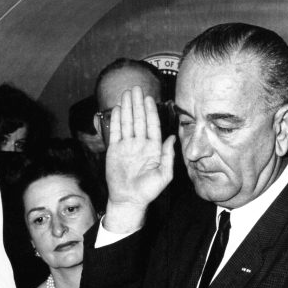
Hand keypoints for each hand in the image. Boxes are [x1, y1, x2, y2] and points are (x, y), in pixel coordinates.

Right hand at [103, 86, 175, 233]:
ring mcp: (127, 146)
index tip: (149, 98)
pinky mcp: (115, 149)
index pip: (152, 125)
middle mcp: (140, 144)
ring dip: (127, 107)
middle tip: (135, 88)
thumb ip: (168, 156)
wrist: (129, 199)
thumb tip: (173, 137)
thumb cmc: (148, 190)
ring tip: (126, 93)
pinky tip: (118, 108)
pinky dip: (117, 119)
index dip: (150, 111)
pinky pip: (116, 131)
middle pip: (139, 119)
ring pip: (127, 122)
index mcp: (153, 148)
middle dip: (137, 104)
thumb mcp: (164, 175)